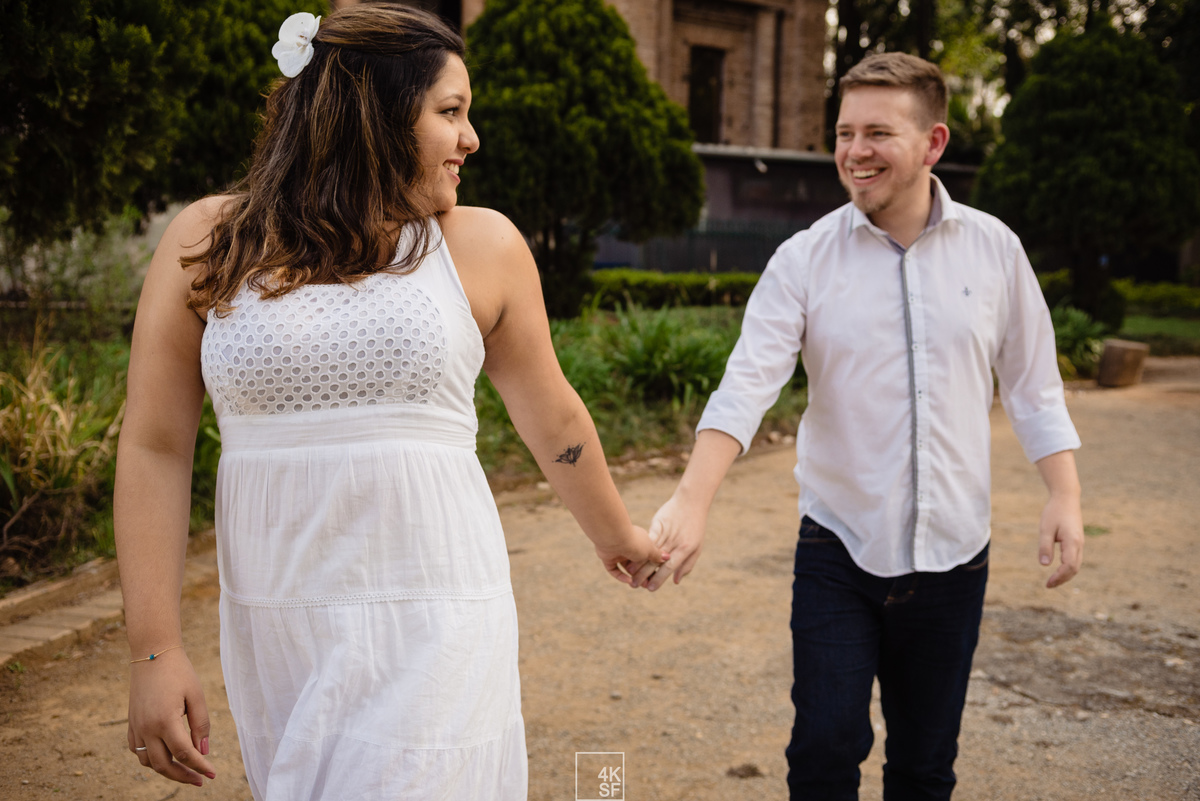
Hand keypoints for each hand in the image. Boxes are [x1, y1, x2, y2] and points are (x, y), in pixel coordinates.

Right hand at [127, 649, 214, 785]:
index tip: (212, 775)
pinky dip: (150, 759)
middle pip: (163, 765)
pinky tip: (165, 756)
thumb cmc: (179, 672)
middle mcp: (147, 728)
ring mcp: (136, 727)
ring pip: (148, 762)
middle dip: (183, 776)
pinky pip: (137, 750)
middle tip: (200, 779)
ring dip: (166, 770)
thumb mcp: (196, 695)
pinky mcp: (131, 723)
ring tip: (185, 770)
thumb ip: (201, 725)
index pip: (184, 754)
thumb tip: (203, 752)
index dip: (199, 767)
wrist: (152, 654)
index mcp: (165, 721)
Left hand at [594, 524, 667, 585]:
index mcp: (639, 539)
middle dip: (642, 574)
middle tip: (648, 584)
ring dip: (632, 576)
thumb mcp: (650, 549)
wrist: (614, 537)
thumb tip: (668, 557)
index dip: (652, 566)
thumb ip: (658, 555)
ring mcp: (617, 551)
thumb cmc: (635, 541)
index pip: (646, 554)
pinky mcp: (607, 557)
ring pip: (625, 566)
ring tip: (639, 585)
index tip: (657, 575)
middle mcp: (628, 544)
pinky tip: (628, 581)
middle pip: (636, 562)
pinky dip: (620, 576)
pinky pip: (613, 569)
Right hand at [630, 492, 706, 590]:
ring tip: (629, 572)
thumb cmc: (695, 527)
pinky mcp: (659, 523)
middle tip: (635, 585)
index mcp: (685, 549)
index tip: (650, 588)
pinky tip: (632, 552)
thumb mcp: (696, 547)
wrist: (692, 502)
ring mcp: (666, 532)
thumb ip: (687, 565)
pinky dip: (640, 545)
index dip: (659, 580)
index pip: (669, 568)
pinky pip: (649, 537)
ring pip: (650, 550)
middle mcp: (675, 542)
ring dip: (639, 561)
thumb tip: (675, 581)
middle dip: (645, 575)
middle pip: (657, 561)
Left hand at [1039, 492, 1083, 587]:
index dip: (1059, 577)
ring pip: (1076, 565)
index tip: (1048, 583)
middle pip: (1074, 568)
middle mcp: (1079, 544)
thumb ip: (1045, 546)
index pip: (1069, 566)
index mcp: (1072, 542)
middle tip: (1048, 585)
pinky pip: (1075, 559)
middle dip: (1062, 579)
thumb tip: (1044, 565)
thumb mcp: (1045, 529)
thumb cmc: (1054, 512)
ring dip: (1066, 575)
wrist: (1067, 498)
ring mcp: (1080, 543)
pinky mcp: (1077, 541)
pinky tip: (1058, 570)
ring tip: (1052, 581)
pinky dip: (1068, 568)